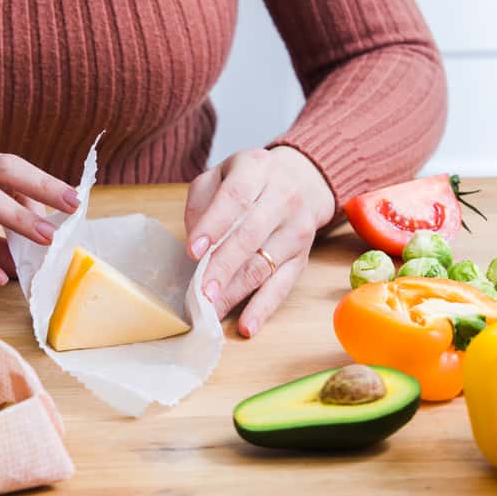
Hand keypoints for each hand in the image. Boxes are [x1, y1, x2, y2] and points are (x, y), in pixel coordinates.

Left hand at [184, 146, 334, 337]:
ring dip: (236, 292)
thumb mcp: (220, 174)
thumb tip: (196, 241)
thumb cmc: (248, 181)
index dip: (214, 225)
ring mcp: (297, 229)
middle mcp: (283, 197)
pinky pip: (283, 286)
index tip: (193, 252)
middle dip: (223, 267)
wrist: (300, 180)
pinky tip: (247, 326)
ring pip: (264, 265)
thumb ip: (202, 200)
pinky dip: (263, 308)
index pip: (236, 198)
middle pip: (251, 236)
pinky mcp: (303, 257)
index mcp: (257, 169)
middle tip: (200, 293)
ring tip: (211, 311)